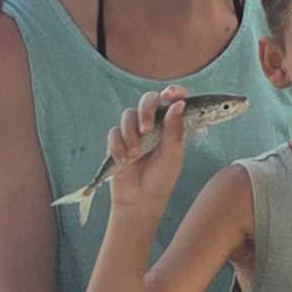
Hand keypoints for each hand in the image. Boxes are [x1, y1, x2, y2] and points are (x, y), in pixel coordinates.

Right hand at [103, 89, 193, 221]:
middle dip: (146, 110)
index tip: (169, 95)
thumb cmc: (162, 177)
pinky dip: (117, 145)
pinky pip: (113, 133)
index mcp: (171, 124)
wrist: (140, 200)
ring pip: (128, 115)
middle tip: (147, 129)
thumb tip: (178, 104)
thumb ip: (174, 130)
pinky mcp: (118, 141)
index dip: (172, 92)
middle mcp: (153, 123)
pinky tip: (124, 160)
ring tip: (135, 153)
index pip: (173, 99)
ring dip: (130, 133)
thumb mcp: (173, 155)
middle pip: (147, 100)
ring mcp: (134, 131)